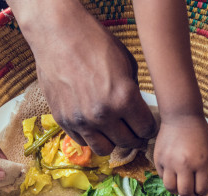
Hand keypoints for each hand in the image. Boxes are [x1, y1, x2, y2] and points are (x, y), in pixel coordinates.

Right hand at [24, 2, 155, 154]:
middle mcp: (103, 114)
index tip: (148, 125)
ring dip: (112, 141)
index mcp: (124, 98)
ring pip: (105, 149)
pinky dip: (91, 136)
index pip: (146, 129)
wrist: (58, 34)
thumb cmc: (96, 43)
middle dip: (135, 137)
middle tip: (134, 130)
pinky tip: (95, 124)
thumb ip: (134, 92)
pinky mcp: (63, 120)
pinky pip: (83, 141)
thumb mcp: (128, 64)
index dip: (150, 128)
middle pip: (128, 142)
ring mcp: (81, 120)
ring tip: (114, 130)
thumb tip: (138, 111)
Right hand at [154, 115, 207, 195]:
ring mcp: (169, 162)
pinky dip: (168, 179)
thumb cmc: (199, 133)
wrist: (181, 116)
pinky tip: (173, 173)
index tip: (201, 191)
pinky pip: (162, 177)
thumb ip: (205, 170)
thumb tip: (200, 187)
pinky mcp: (158, 159)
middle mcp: (185, 165)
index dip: (202, 193)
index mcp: (201, 163)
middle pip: (185, 193)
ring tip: (180, 185)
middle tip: (191, 195)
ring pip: (171, 188)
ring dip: (177, 190)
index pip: (201, 189)